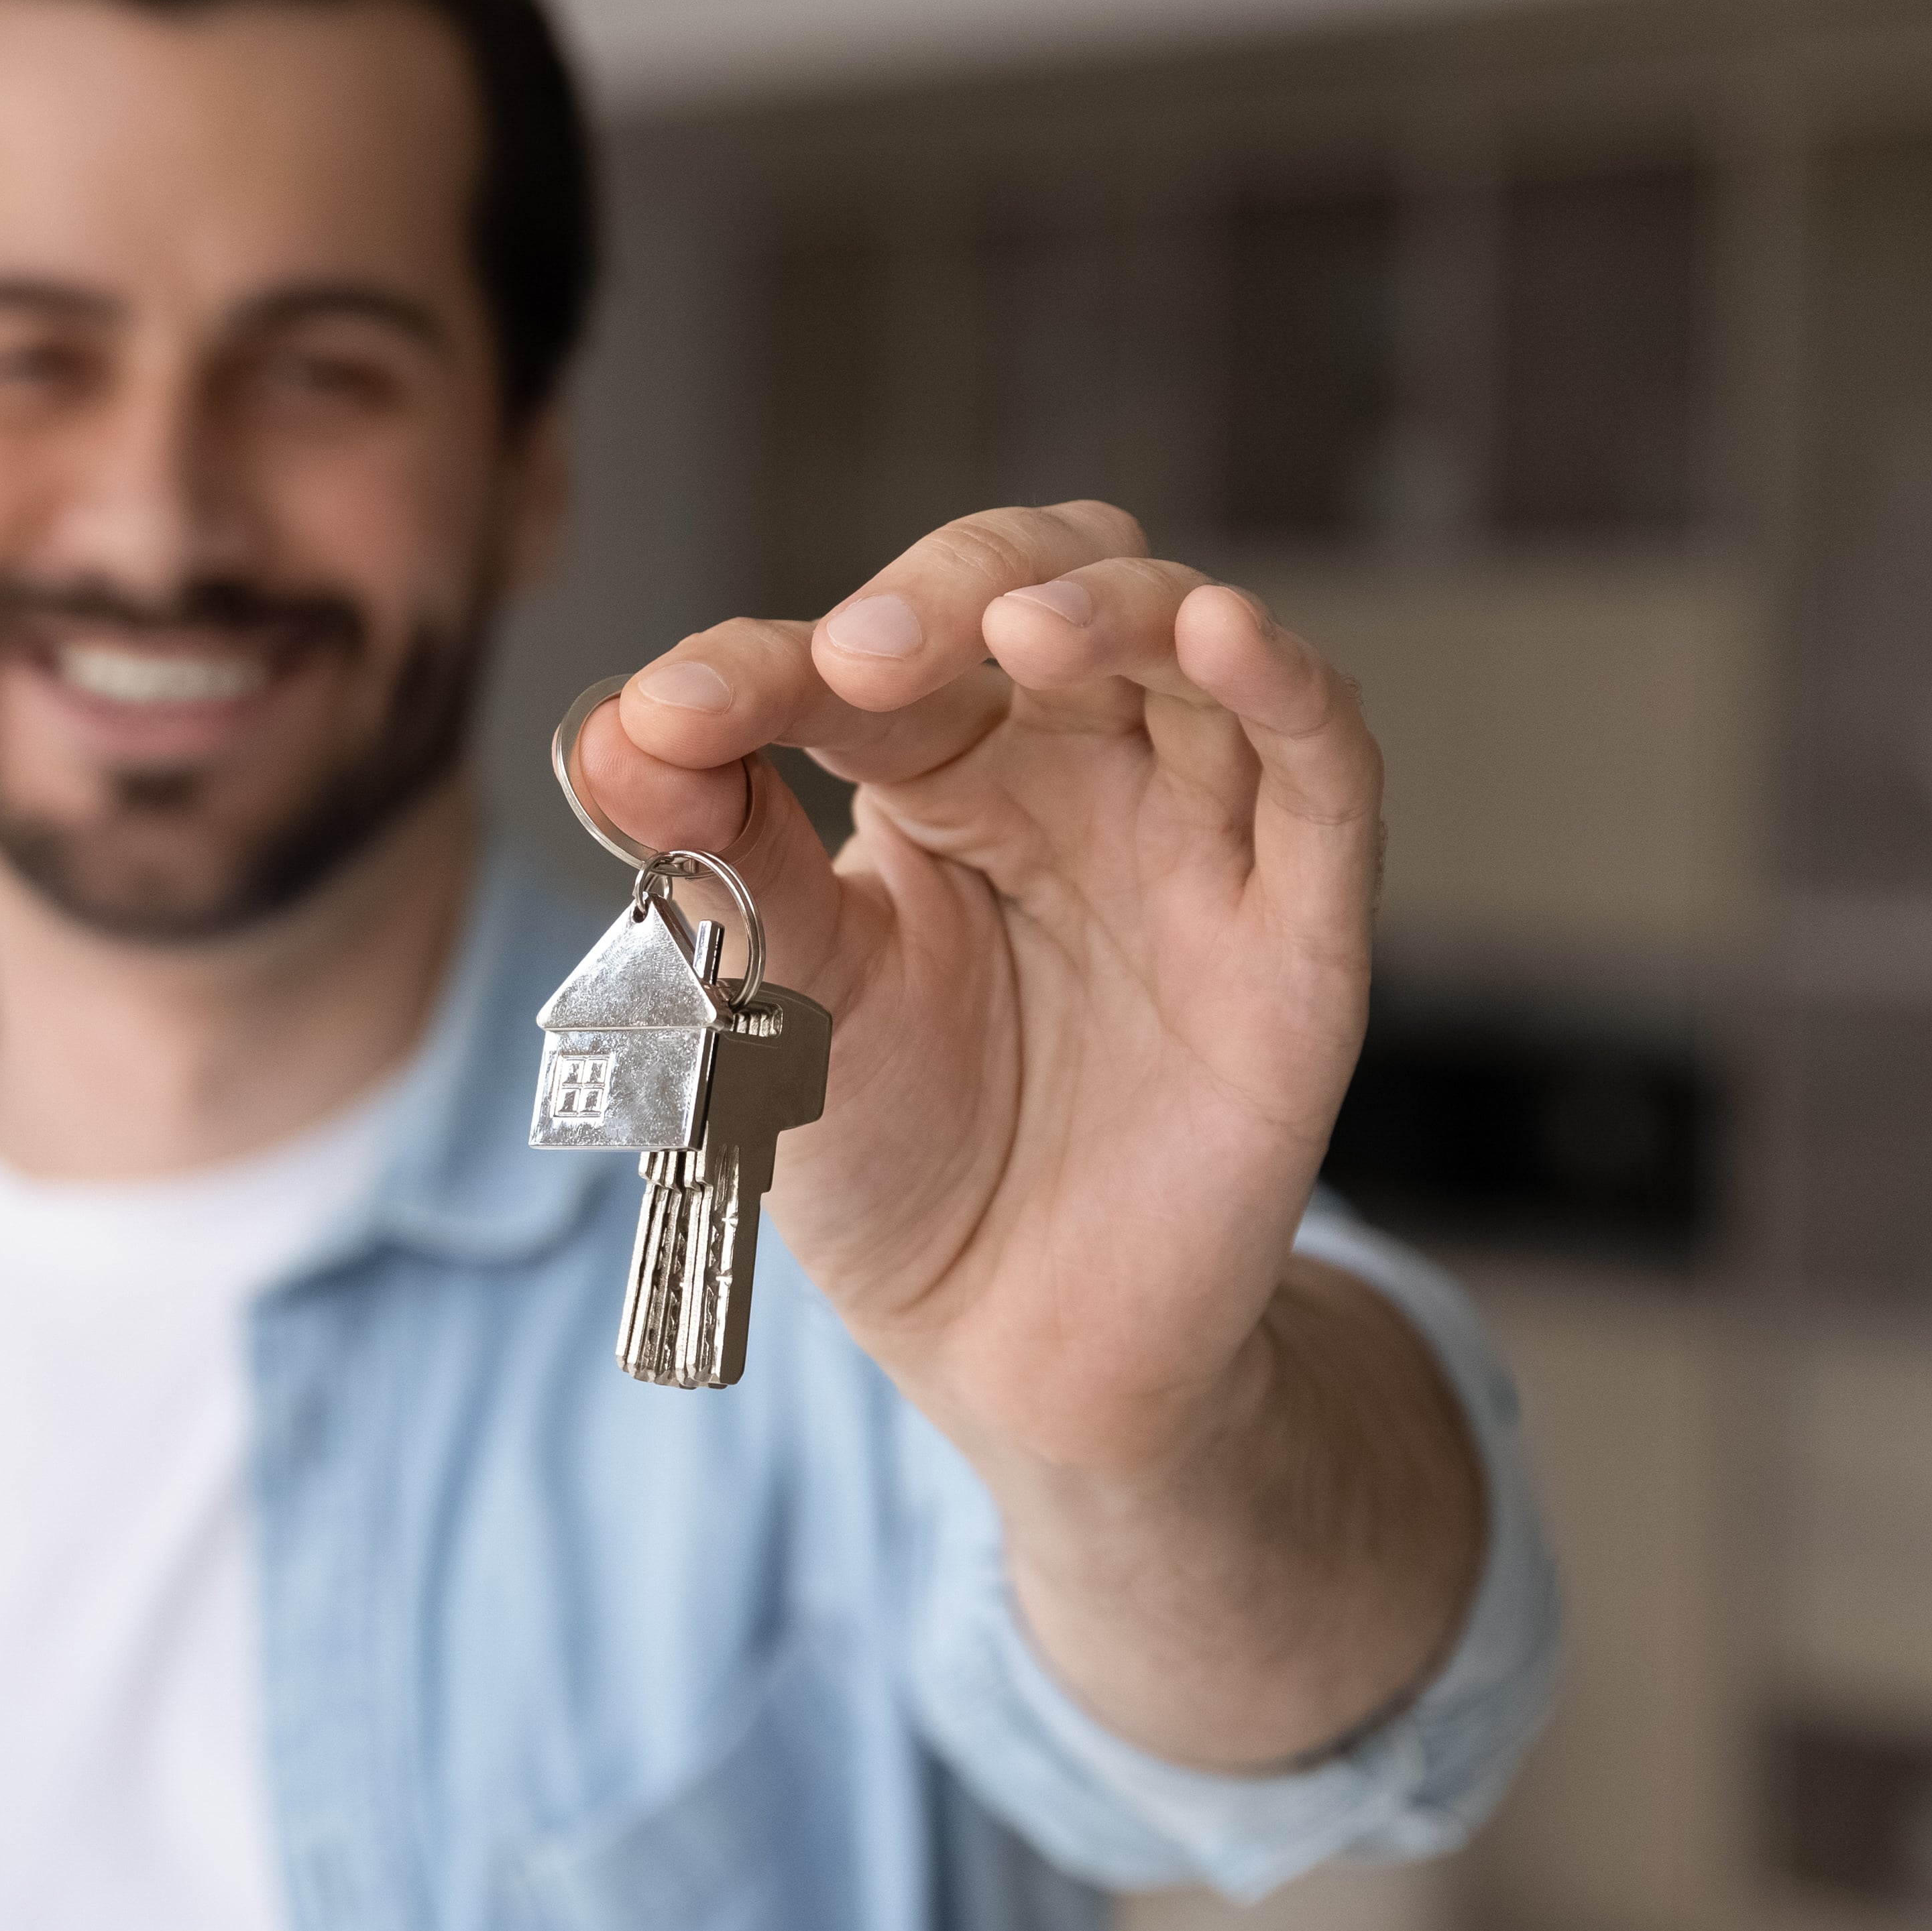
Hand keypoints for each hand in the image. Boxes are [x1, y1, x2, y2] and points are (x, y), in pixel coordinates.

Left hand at [574, 501, 1376, 1481]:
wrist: (1008, 1340)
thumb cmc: (893, 1152)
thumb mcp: (780, 1002)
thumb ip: (718, 865)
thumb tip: (608, 733)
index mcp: (936, 773)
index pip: (862, 663)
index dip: (761, 668)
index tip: (666, 721)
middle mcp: (1072, 773)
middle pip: (1042, 590)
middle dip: (948, 594)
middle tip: (849, 661)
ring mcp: (1192, 836)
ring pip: (1188, 644)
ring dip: (1111, 605)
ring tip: (1018, 629)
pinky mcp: (1298, 927)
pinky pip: (1323, 766)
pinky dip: (1281, 681)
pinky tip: (1218, 632)